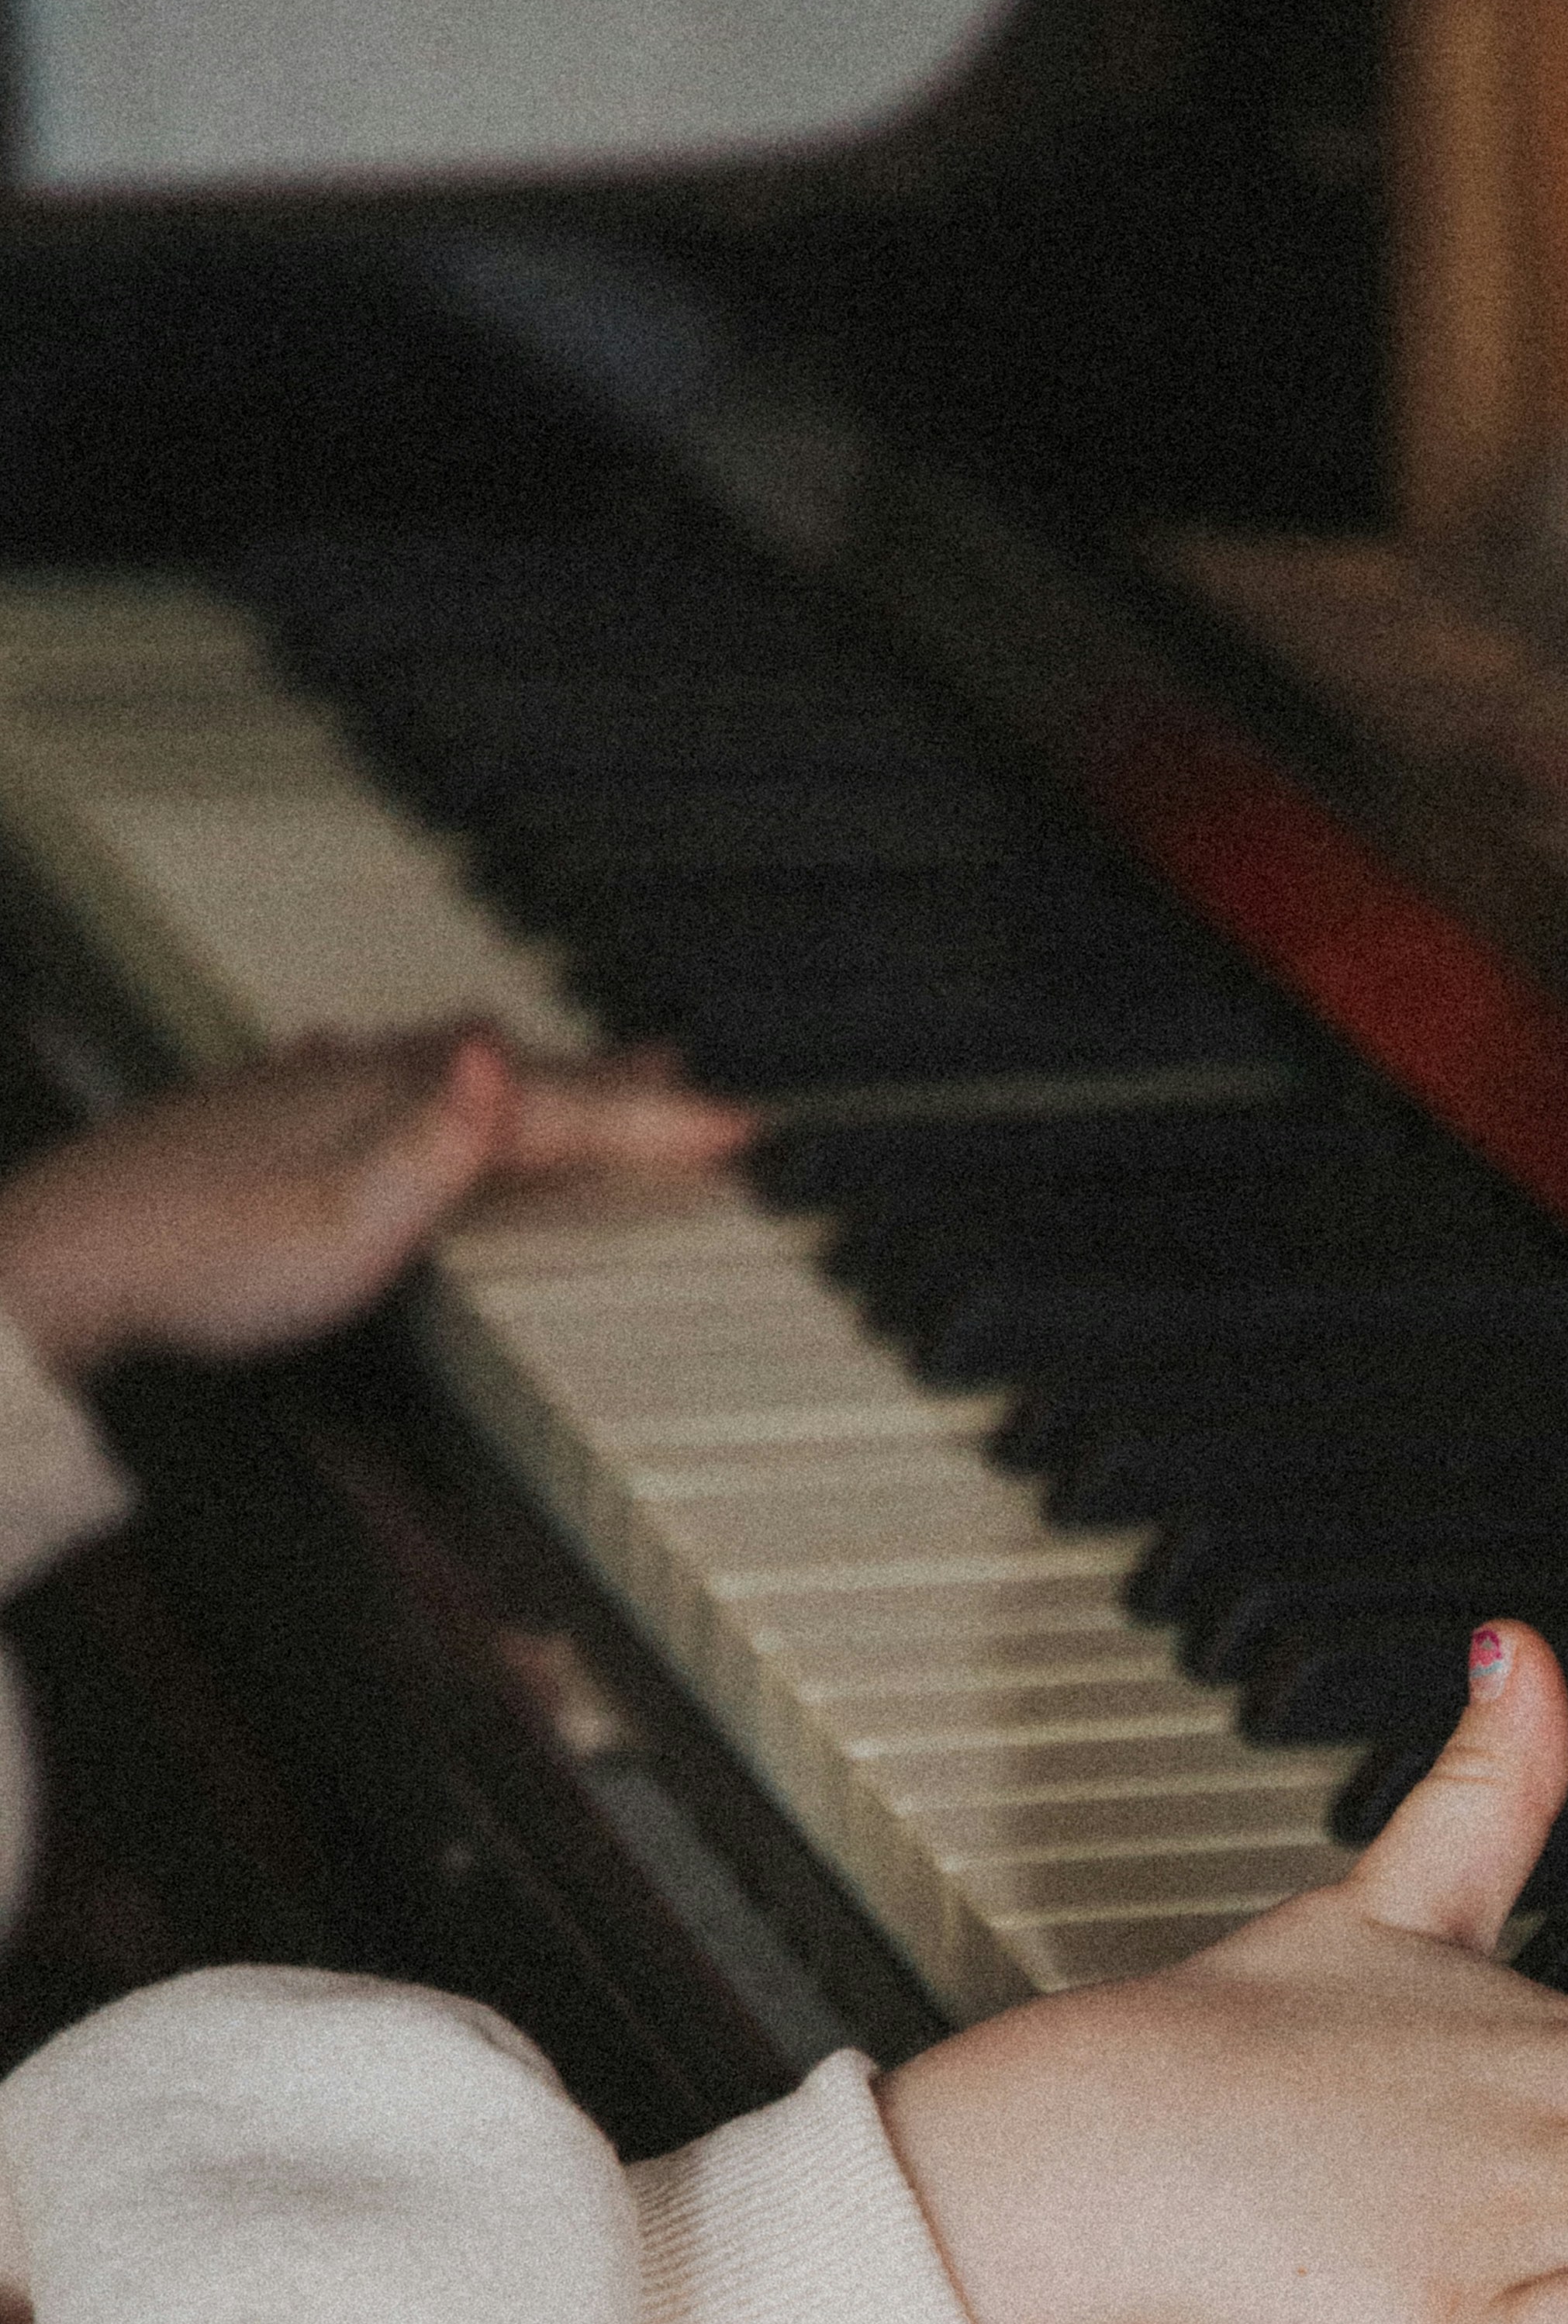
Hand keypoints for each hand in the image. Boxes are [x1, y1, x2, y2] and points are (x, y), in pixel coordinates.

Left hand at [0, 1026, 752, 1384]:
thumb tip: (509, 1060)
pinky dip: (433, 1075)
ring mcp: (315, 1097)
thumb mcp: (344, 1225)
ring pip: (453, 1066)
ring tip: (586, 1066)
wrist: (69, 1260)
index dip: (653, 1122)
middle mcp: (366, 1082)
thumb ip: (437, 1148)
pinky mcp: (269, 1122)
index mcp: (403, 1107)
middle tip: (694, 1081)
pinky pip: (383, 1077)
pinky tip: (409, 1068)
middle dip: (614, 1084)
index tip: (743, 1127)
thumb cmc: (204, 1263)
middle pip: (520, 1074)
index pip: (558, 1108)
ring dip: (533, 1071)